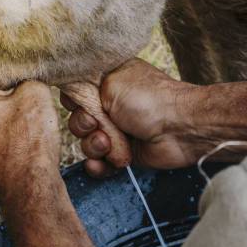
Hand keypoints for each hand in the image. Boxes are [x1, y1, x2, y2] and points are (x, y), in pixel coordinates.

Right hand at [61, 59, 194, 176]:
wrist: (178, 128)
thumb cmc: (148, 99)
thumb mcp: (111, 82)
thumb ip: (84, 87)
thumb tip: (67, 90)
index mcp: (108, 81)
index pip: (76, 92)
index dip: (73, 101)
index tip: (79, 103)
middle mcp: (110, 105)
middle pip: (77, 120)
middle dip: (83, 126)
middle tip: (97, 124)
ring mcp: (116, 130)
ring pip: (86, 143)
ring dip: (95, 146)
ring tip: (110, 143)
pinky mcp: (122, 153)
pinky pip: (99, 163)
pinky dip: (100, 165)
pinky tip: (106, 162)